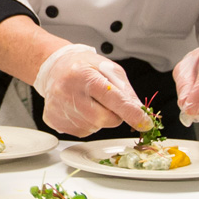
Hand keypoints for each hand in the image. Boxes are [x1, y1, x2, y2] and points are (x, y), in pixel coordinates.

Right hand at [33, 44, 152, 137]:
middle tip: (106, 102)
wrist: (53, 68)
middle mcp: (68, 92)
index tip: (145, 123)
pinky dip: (87, 123)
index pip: (112, 98)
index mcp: (83, 75)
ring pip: (94, 127)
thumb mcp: (107, 68)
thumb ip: (125, 90)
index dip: (131, 113)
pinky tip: (79, 109)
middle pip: (104, 119)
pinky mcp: (54, 120)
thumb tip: (139, 111)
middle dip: (114, 115)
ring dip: (99, 119)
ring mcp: (59, 108)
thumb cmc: (81, 66)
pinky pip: (81, 132)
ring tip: (89, 102)